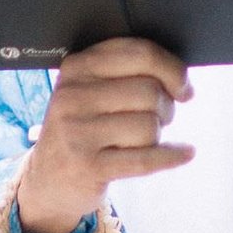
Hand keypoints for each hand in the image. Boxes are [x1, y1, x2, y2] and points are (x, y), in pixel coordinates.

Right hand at [15, 38, 193, 232]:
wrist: (48, 179)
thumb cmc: (83, 127)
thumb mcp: (89, 90)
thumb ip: (126, 73)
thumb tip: (181, 79)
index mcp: (77, 66)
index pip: (140, 54)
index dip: (172, 68)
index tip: (182, 85)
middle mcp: (73, 96)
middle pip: (149, 91)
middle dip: (166, 106)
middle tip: (159, 117)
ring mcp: (77, 133)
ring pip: (148, 126)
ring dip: (158, 135)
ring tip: (145, 139)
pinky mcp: (88, 167)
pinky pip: (145, 159)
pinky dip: (171, 156)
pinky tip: (184, 153)